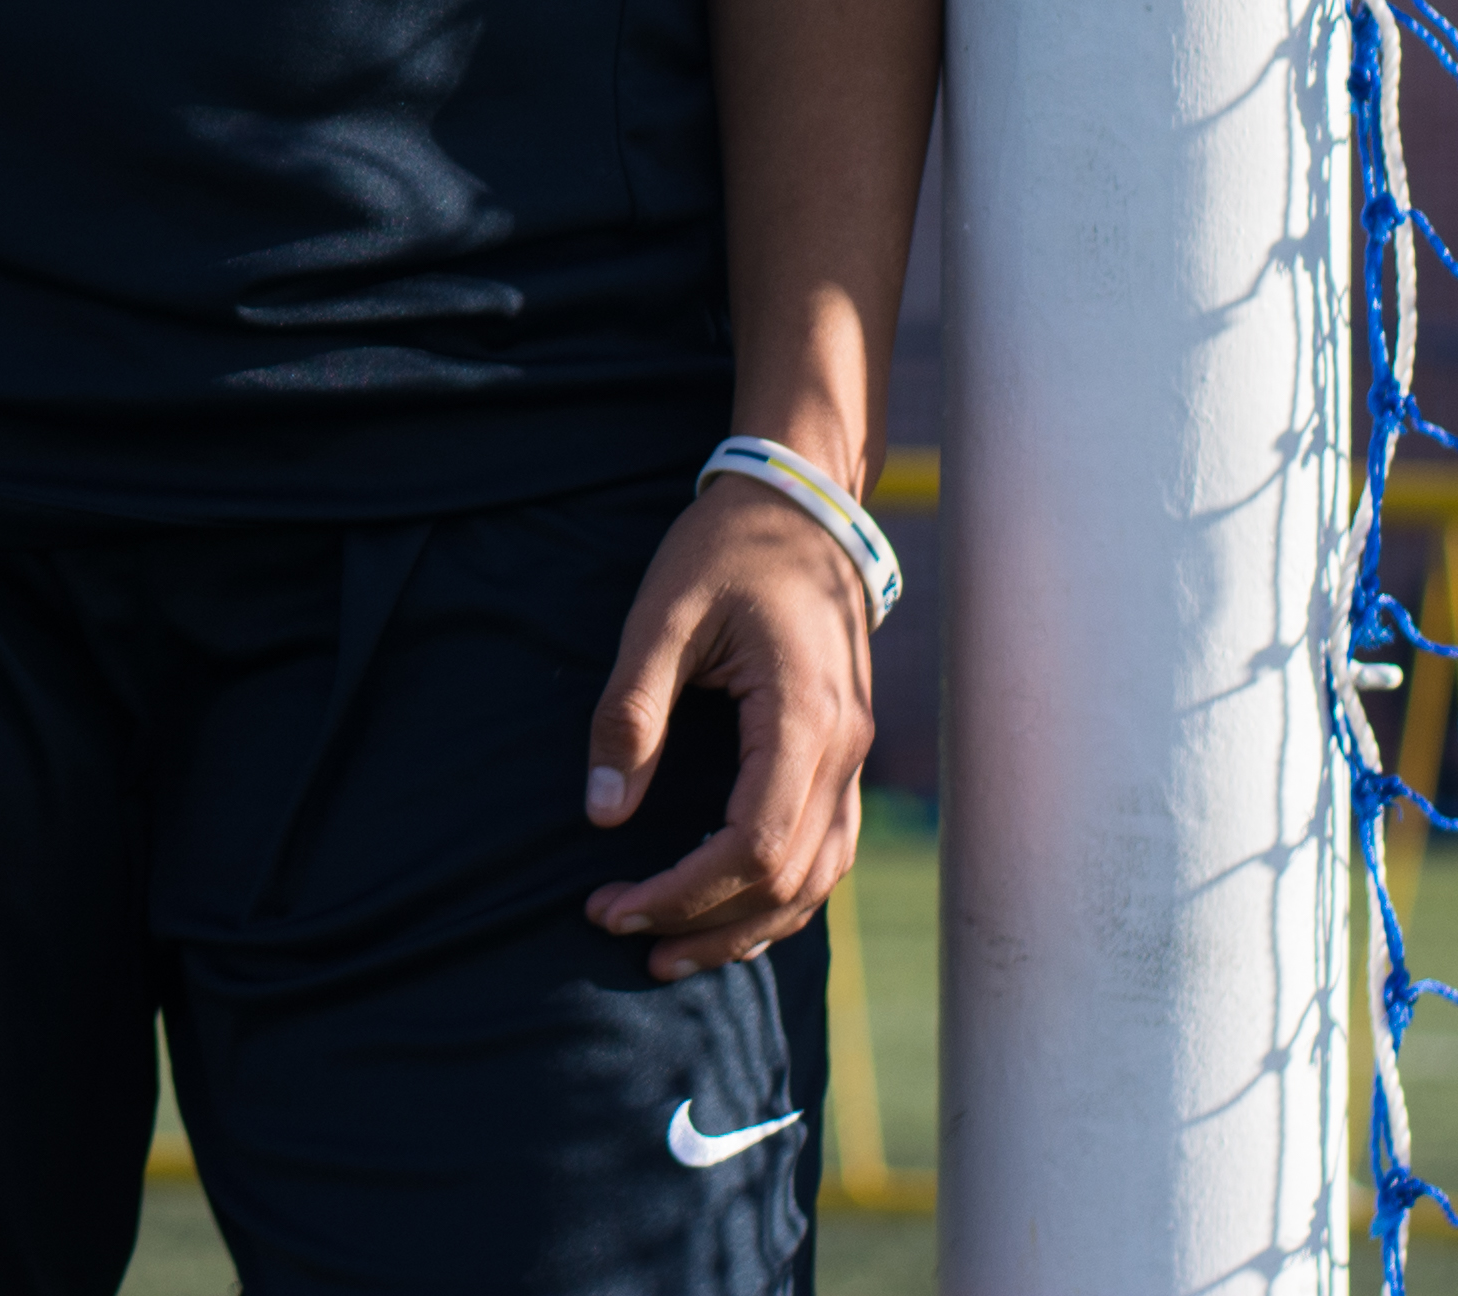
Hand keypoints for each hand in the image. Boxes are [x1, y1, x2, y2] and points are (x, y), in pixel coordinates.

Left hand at [578, 473, 876, 978]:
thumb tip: (602, 814)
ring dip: (748, 924)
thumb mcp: (661, 616)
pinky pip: (825, 851)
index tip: (614, 904)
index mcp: (803, 717)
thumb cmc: (728, 550)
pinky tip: (727, 909)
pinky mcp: (843, 755)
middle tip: (622, 930)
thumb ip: (631, 714)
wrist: (803, 507)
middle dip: (705, 920)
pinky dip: (779, 894)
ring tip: (670, 950)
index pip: (754, 845)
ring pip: (817, 878)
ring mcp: (854, 757)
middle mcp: (844, 751)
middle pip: (789, 878)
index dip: (685, 891)